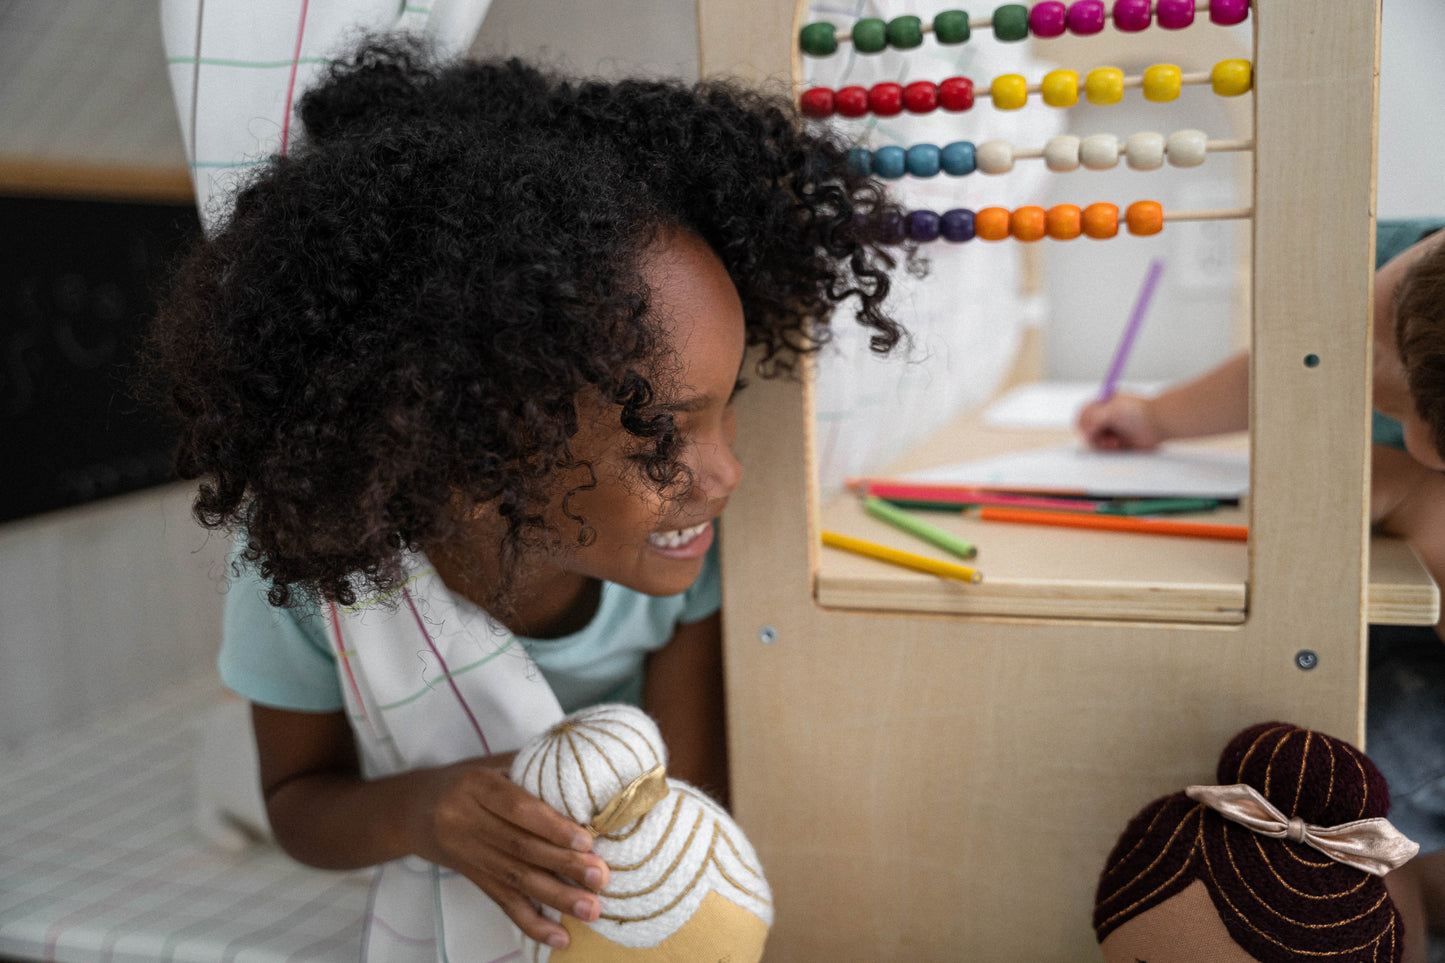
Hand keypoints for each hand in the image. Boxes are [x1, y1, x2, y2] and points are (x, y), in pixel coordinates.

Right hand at [405, 755, 610, 949]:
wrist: (416, 810)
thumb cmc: (469, 781)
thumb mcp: (493, 765)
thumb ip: (532, 768)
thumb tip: (588, 775)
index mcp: (474, 785)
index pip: (516, 808)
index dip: (552, 826)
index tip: (587, 840)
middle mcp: (464, 820)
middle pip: (519, 847)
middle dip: (564, 865)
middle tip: (600, 877)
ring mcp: (466, 853)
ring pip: (515, 879)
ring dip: (557, 898)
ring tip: (591, 909)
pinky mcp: (472, 878)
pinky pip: (503, 903)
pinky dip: (533, 923)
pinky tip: (560, 936)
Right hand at [1076, 394, 1166, 450]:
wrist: (1159, 423)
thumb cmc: (1138, 411)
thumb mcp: (1111, 409)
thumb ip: (1093, 419)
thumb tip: (1085, 431)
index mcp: (1104, 404)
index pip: (1083, 413)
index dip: (1083, 422)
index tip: (1089, 429)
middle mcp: (1107, 417)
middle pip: (1087, 429)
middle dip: (1093, 435)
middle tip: (1101, 437)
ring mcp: (1113, 430)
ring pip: (1096, 441)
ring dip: (1101, 444)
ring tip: (1114, 442)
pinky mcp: (1120, 443)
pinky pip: (1107, 451)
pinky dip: (1110, 450)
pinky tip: (1119, 445)